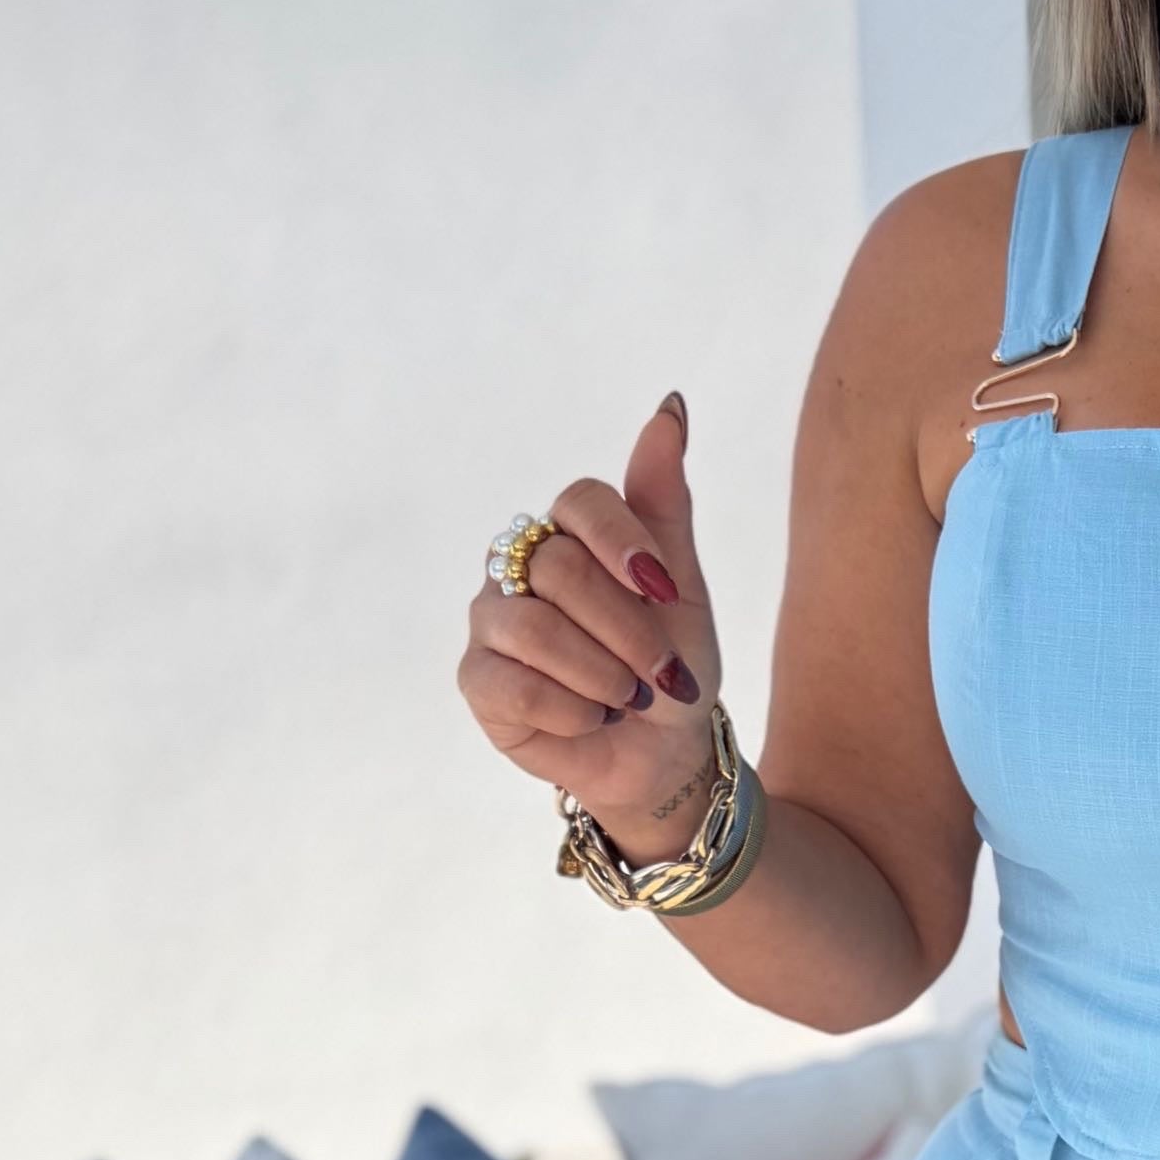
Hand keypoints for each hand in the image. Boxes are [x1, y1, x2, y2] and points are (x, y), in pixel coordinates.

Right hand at [458, 392, 723, 849]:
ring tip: (625, 699)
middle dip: (625, 630)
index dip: (624, 544)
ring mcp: (492, 621)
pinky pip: (513, 683)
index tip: (666, 590)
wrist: (666, 753)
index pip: (580, 501)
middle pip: (559, 568)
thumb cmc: (671, 666)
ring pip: (532, 627)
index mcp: (570, 535)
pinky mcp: (477, 680)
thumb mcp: (682, 588)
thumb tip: (671, 405)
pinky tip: (589, 719)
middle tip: (659, 672)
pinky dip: (570, 710)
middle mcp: (521, 567)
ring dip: (600, 673)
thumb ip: (665, 501)